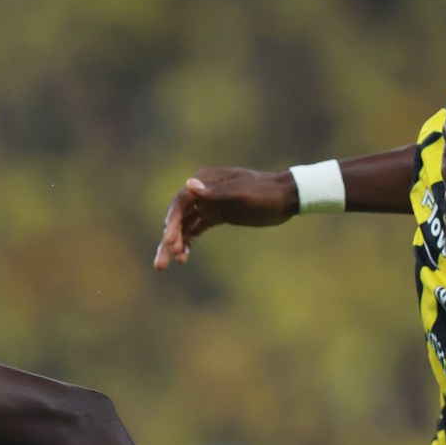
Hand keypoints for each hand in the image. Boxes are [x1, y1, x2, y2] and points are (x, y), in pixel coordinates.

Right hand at [153, 167, 297, 268]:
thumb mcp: (241, 193)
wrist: (285, 197)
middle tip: (160, 264)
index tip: (169, 241)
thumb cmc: (264, 192)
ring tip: (172, 263)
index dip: (172, 222)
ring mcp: (208, 204)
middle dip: (168, 239)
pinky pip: (196, 230)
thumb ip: (216, 192)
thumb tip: (189, 184)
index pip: (181, 202)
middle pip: (178, 216)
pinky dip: (188, 243)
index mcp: (205, 180)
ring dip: (176, 244)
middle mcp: (202, 191)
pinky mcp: (216, 215)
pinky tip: (184, 257)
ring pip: (185, 226)